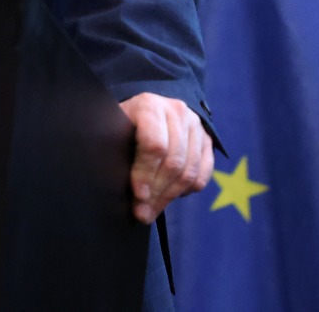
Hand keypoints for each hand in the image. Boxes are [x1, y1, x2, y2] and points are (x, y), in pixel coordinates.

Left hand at [121, 93, 213, 223]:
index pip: (154, 145)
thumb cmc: (121, 126)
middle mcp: (177, 111)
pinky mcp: (206, 140)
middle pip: (173, 162)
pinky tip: (169, 195)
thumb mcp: (112, 132)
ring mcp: (195, 125)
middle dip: (157, 192)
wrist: (140, 113)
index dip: (145, 174)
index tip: (137, 195)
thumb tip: (130, 193)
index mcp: (150, 105)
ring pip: (189, 171)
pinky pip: (202, 174)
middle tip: (142, 213)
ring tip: (152, 210)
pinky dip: (187, 190)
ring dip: (170, 196)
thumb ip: (115, 153)